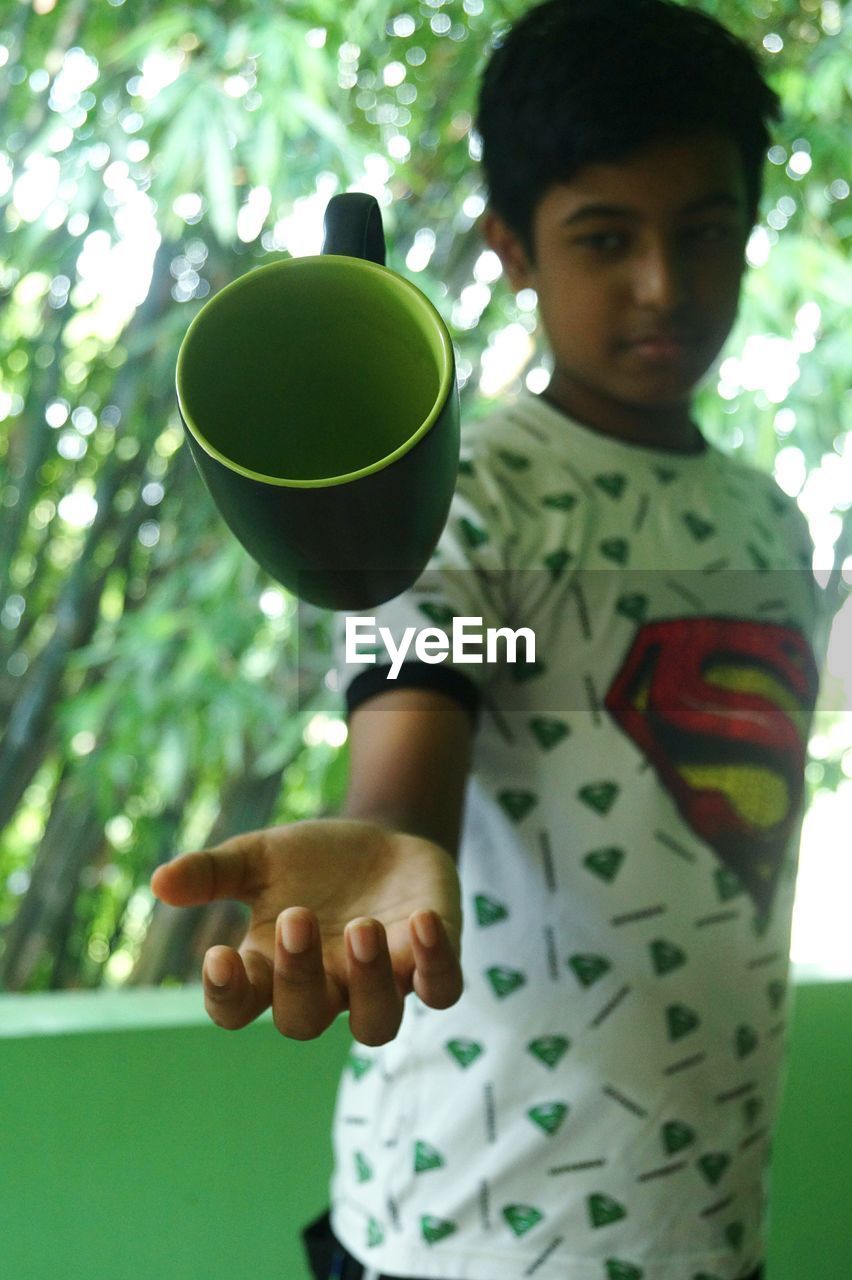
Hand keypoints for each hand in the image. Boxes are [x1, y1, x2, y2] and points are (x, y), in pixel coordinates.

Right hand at [149, 817, 462, 1045]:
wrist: (385, 840)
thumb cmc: (313, 861)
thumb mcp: (260, 857)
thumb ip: (212, 873)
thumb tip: (159, 882)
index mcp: (273, 969)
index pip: (238, 1008)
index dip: (227, 995)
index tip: (218, 956)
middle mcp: (326, 988)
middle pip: (304, 1019)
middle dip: (298, 975)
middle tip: (298, 916)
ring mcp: (382, 982)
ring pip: (377, 1024)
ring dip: (368, 983)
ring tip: (362, 928)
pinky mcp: (431, 964)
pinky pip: (440, 987)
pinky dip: (434, 963)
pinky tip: (421, 921)